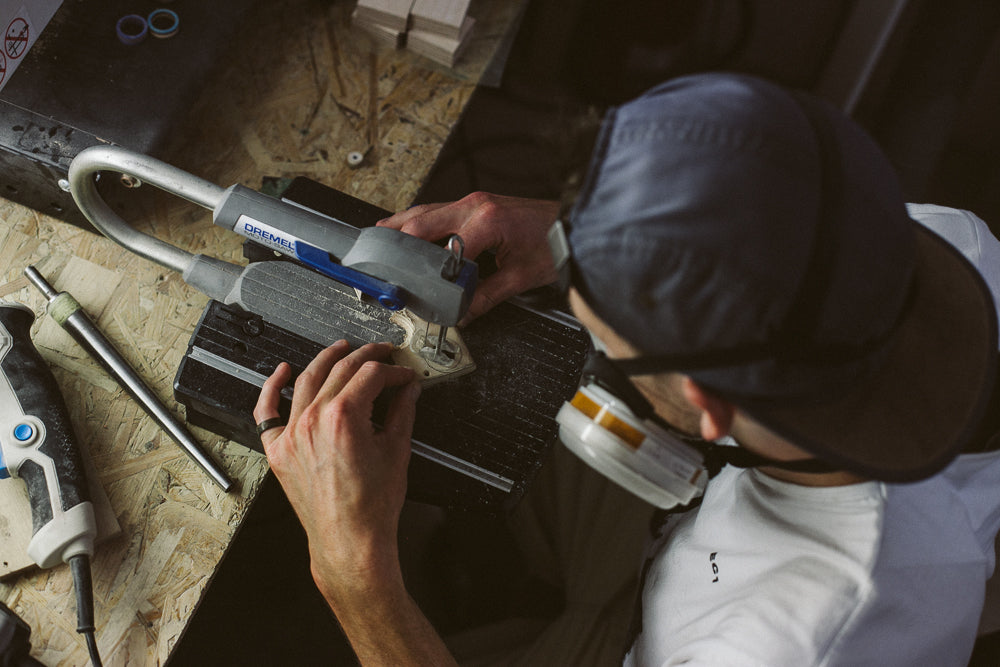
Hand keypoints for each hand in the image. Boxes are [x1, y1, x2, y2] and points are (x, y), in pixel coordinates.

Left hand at [253, 341, 420, 601]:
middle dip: (367, 357)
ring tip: (341, 349)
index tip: (403, 375)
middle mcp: (314, 419)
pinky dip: (272, 388)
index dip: (393, 370)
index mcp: (345, 416)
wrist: (349, 541)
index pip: (372, 374)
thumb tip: (408, 392)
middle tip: (382, 355)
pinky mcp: (279, 450)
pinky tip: (282, 372)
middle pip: (341, 370)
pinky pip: (267, 412)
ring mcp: (292, 433)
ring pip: (307, 380)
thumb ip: (403, 413)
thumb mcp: (396, 451)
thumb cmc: (371, 508)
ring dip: (326, 359)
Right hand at [378, 193, 560, 323]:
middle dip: (397, 240)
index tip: (419, 291)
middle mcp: (476, 206)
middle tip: (379, 258)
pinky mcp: (478, 202)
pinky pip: (439, 208)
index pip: (444, 251)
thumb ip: (488, 296)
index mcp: (486, 222)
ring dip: (402, 224)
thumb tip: (464, 313)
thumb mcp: (522, 277)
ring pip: (426, 209)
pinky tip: (408, 227)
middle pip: (422, 221)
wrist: (573, 225)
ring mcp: (475, 201)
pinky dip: (420, 219)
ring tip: (380, 238)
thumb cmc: (555, 243)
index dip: (429, 274)